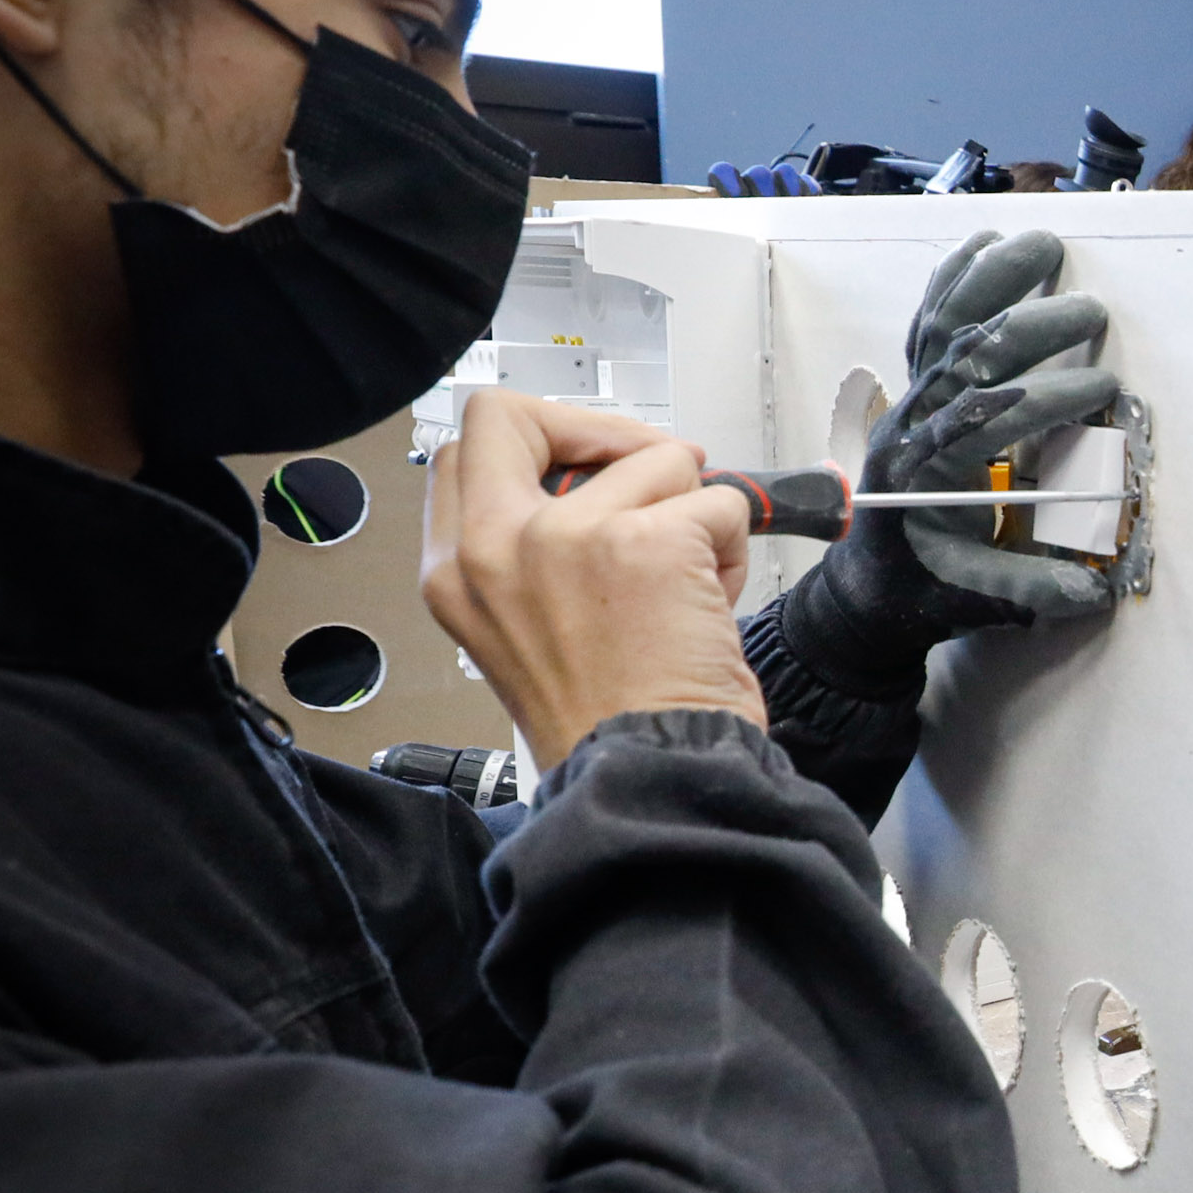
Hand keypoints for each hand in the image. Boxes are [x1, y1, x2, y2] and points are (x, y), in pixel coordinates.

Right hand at [422, 389, 766, 767]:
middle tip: (650, 474)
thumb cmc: (606, 723)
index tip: (592, 468)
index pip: (470, 449)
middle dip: (601, 431)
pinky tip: (711, 603)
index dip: (543, 442)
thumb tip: (607, 482)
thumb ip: (534, 549)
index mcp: (457, 570)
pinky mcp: (645, 542)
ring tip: (688, 585)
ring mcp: (565, 537)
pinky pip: (720, 499)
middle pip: (514, 414)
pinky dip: (734, 544)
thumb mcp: (522, 628)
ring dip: (693, 511)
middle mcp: (495, 546)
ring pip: (655, 456)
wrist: (649, 778)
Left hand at [779, 230, 1123, 700]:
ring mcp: (908, 399)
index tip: (1104, 389)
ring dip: (994, 277)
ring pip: (945, 320)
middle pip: (968, 353)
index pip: (988, 415)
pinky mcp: (914, 389)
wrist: (861, 589)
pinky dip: (957, 277)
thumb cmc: (916, 591)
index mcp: (925, 471)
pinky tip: (987, 243)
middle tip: (1092, 313)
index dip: (1049, 396)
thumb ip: (1030, 589)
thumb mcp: (974, 599)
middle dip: (1033, 325)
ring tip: (1046, 244)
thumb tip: (1094, 589)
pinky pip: (928, 319)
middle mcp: (911, 422)